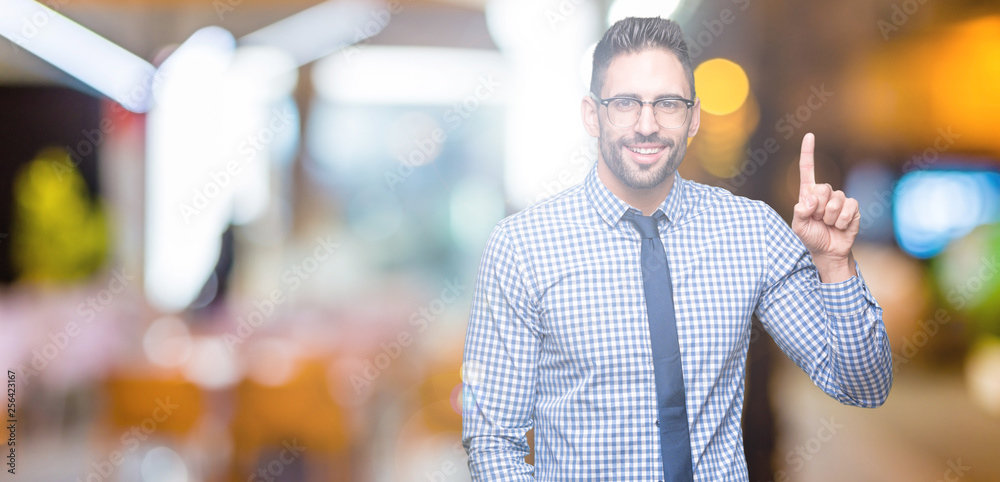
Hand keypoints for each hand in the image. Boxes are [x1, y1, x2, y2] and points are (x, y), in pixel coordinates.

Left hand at [791, 133, 858, 281]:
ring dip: (830, 217)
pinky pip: (849, 208)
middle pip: (823, 189)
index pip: (807, 170)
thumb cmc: (811, 237)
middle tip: (818, 220)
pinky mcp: (853, 208)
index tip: (809, 135)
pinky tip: (840, 227)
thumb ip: (800, 213)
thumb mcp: (799, 227)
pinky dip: (842, 220)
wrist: (828, 251)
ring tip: (828, 225)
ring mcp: (840, 200)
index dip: (808, 153)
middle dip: (818, 208)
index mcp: (808, 194)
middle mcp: (825, 194)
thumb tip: (809, 201)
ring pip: (835, 200)